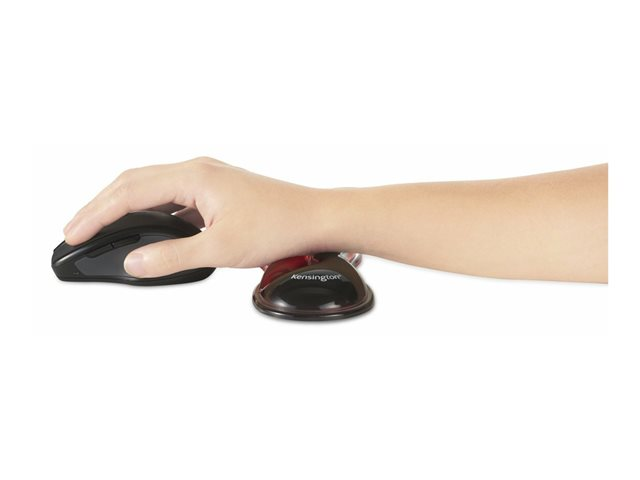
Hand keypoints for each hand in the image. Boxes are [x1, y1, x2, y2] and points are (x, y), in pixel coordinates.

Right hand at [63, 157, 331, 276]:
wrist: (316, 218)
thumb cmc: (281, 224)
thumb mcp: (221, 248)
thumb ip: (173, 256)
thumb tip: (135, 262)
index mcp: (194, 176)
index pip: (130, 191)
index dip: (97, 213)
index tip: (74, 232)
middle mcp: (197, 170)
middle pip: (134, 182)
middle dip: (101, 206)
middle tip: (75, 230)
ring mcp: (206, 179)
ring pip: (152, 188)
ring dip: (124, 207)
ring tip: (100, 228)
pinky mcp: (215, 191)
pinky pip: (171, 197)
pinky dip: (149, 211)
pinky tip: (143, 228)